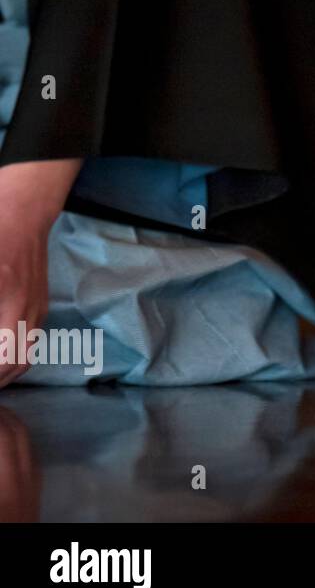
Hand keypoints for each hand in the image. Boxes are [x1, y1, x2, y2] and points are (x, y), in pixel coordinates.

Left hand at [0, 160, 81, 388]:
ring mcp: (37, 306)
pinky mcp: (38, 299)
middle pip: (17, 363)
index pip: (4, 359)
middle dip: (0, 378)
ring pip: (26, 353)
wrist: (23, 209)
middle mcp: (29, 311)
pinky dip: (13, 353)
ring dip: (6, 368)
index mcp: (11, 305)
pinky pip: (29, 338)